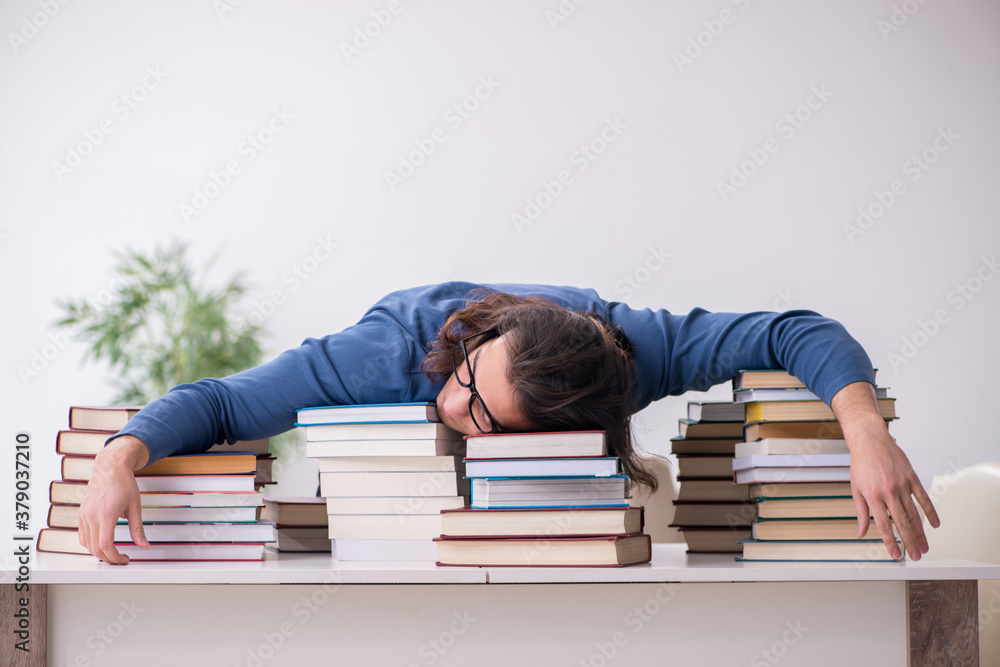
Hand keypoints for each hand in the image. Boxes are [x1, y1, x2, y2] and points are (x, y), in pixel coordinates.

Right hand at [78, 435, 150, 563]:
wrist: (110, 467)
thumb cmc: (124, 483)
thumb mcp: (136, 506)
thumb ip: (138, 528)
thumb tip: (144, 546)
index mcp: (106, 514)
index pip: (106, 545)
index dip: (116, 557)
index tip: (125, 560)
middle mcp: (91, 516)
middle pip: (95, 548)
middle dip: (109, 559)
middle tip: (122, 559)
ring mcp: (84, 515)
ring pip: (87, 544)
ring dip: (100, 553)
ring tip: (114, 553)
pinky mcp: (81, 514)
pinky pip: (82, 536)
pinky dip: (91, 544)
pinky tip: (103, 543)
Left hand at [832, 382, 939, 560]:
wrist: (870, 441)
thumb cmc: (861, 464)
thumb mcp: (855, 489)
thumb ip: (860, 512)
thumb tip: (860, 533)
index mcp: (872, 496)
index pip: (883, 525)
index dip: (890, 542)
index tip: (896, 555)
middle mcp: (888, 492)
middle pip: (902, 522)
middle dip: (909, 542)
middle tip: (916, 556)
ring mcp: (901, 484)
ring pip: (914, 513)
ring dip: (920, 532)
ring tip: (925, 546)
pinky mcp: (911, 477)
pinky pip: (923, 497)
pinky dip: (930, 512)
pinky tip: (935, 524)